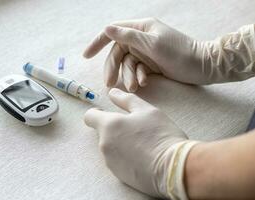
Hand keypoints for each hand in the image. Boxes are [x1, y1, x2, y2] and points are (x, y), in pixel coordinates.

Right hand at [83, 18, 203, 91]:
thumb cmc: (179, 53)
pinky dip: (138, 78)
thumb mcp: (152, 44)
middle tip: (109, 83)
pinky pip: (137, 71)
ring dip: (128, 76)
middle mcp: (141, 39)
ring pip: (127, 65)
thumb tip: (107, 29)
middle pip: (118, 53)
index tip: (86, 55)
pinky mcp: (150, 64)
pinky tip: (144, 82)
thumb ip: (128, 37)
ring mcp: (145, 52)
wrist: (201, 67)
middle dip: (114, 68)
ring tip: (134, 87)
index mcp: (141, 28)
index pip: (114, 31)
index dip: (98, 42)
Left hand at [84, 88, 196, 197]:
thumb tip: (112, 93)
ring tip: (143, 145)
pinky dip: (126, 159)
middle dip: (116, 130)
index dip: (97, 113)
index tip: (107, 114)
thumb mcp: (146, 110)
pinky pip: (118, 162)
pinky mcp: (118, 176)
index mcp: (109, 126)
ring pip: (111, 148)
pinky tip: (143, 159)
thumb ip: (126, 100)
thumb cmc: (160, 135)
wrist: (173, 168)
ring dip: (121, 144)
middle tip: (137, 130)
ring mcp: (110, 162)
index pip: (90, 117)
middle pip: (104, 133)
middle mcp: (104, 145)